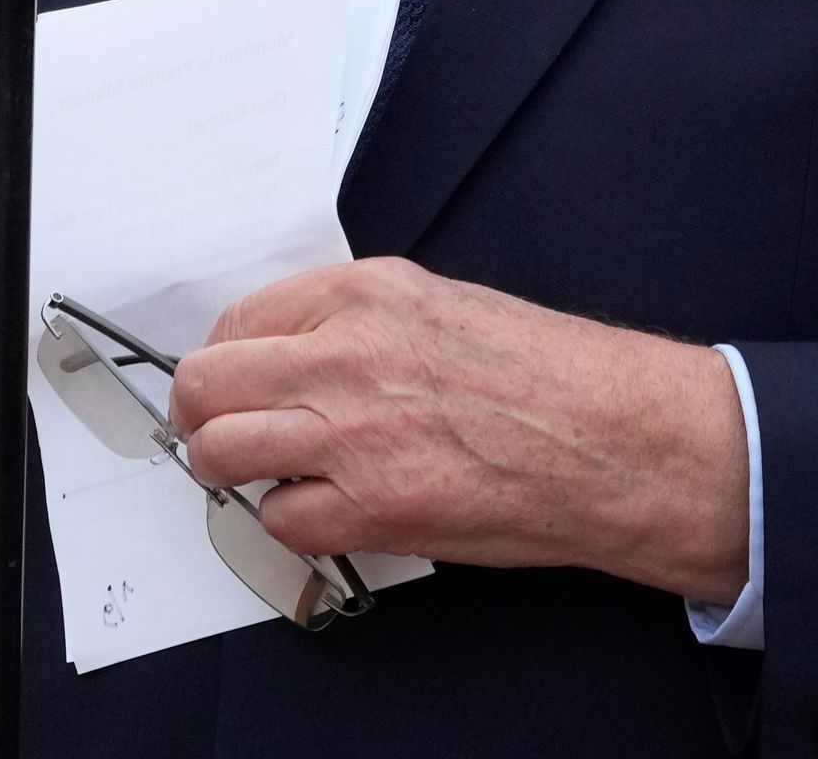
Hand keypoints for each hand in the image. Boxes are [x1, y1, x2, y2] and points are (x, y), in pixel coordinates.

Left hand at [169, 257, 747, 602]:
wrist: (613, 438)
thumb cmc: (547, 378)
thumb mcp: (442, 306)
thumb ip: (358, 322)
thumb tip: (292, 354)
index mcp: (366, 295)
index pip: (238, 320)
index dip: (230, 360)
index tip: (238, 383)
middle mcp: (347, 354)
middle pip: (205, 382)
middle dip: (205, 413)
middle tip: (227, 433)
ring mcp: (352, 434)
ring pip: (220, 451)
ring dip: (235, 469)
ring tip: (273, 474)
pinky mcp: (371, 506)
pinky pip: (280, 520)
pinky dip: (295, 522)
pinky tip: (335, 510)